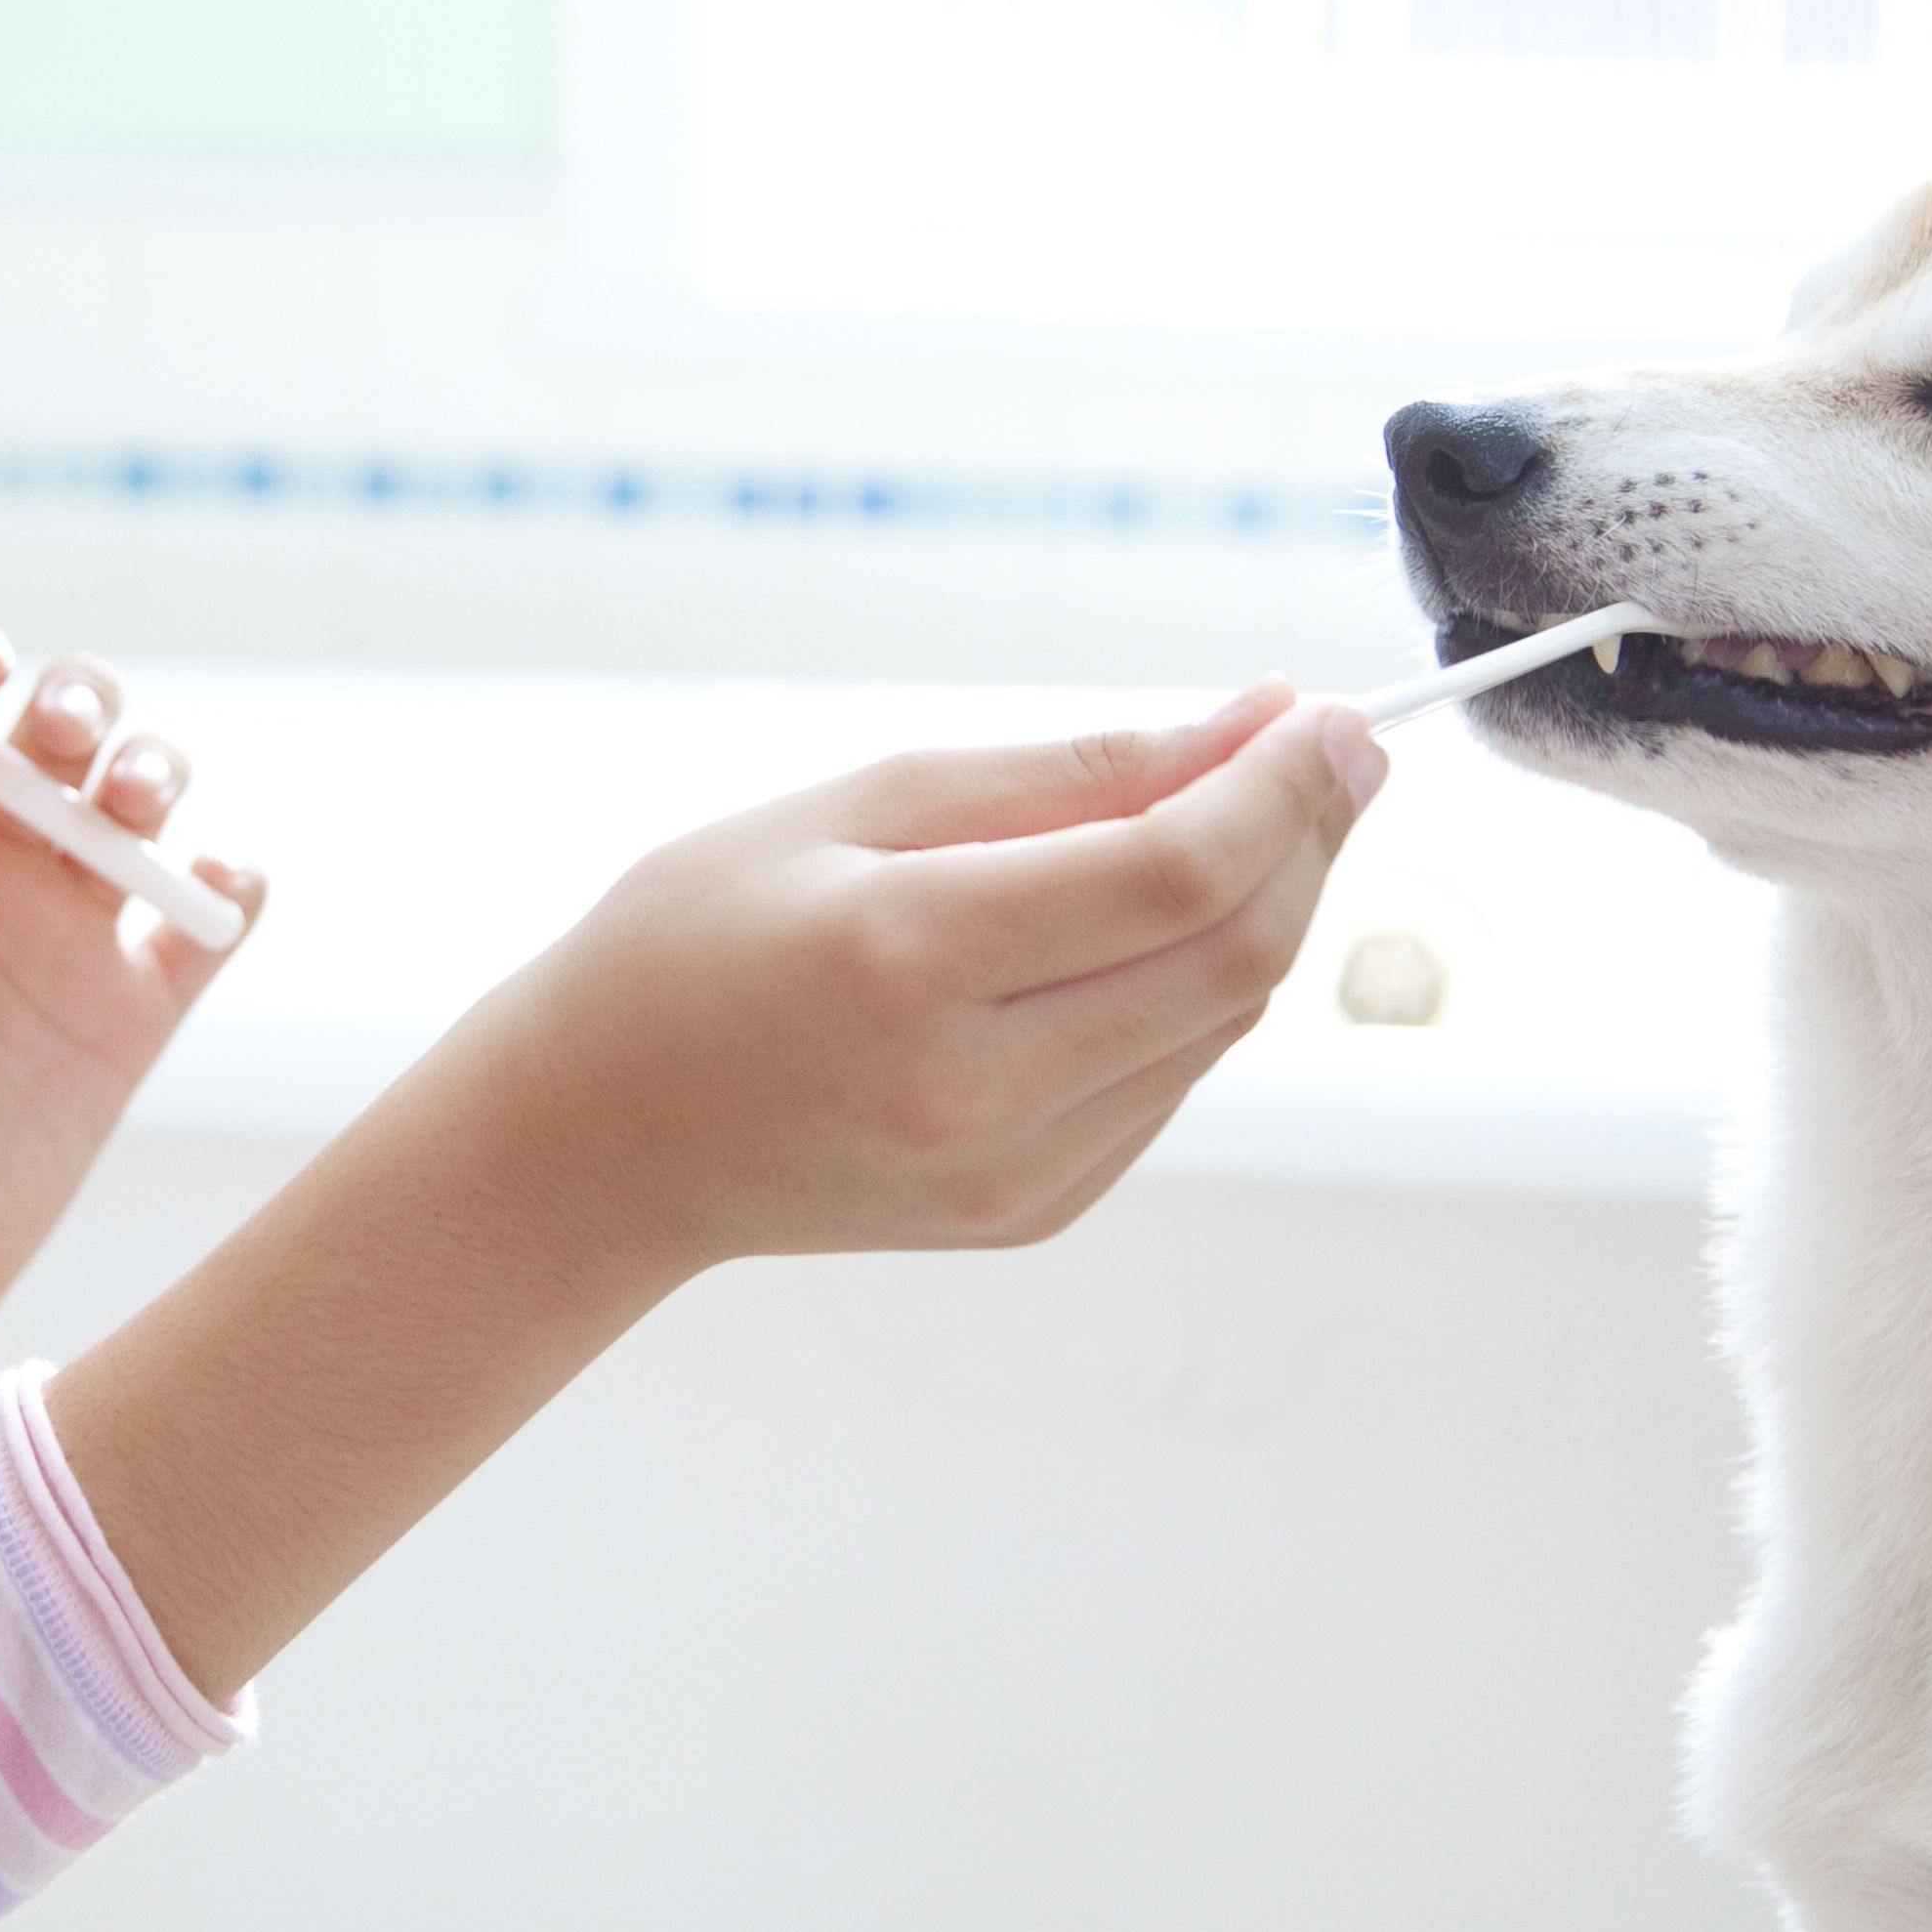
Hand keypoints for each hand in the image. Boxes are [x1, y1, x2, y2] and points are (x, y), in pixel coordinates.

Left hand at [0, 631, 260, 1416]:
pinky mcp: (134, 1013)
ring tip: (134, 802)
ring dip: (153, 773)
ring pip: (139, 808)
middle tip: (67, 736)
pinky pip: (207, 924)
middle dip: (80, 706)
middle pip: (58, 739)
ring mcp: (69, 936)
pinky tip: (211, 890)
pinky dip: (230, 888)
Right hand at [446, 678, 1383, 1285]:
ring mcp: (1012, 1172)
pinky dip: (1195, 989)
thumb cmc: (697, 940)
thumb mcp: (857, 804)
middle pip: (1235, 956)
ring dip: (1262, 909)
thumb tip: (1250, 729)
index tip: (1329, 718)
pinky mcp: (1035, 1214)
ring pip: (1223, 1023)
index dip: (1284, 787)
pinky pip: (1172, 1080)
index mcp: (908, 959)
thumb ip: (1069, 771)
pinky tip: (1147, 929)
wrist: (602, 1138)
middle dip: (1307, 840)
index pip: (1176, 872)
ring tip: (1236, 817)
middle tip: (1326, 751)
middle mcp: (974, 1087)